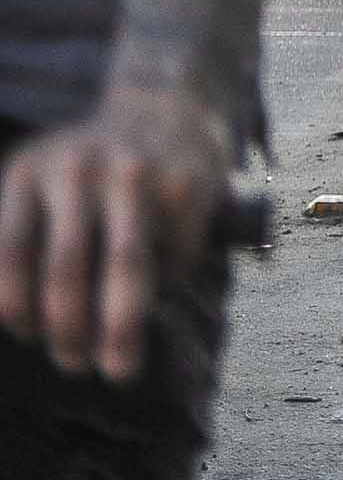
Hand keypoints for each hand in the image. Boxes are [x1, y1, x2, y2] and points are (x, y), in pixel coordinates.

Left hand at [0, 87, 231, 384]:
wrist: (167, 108)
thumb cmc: (87, 176)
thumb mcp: (37, 188)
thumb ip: (21, 245)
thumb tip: (26, 327)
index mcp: (30, 171)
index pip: (12, 253)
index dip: (18, 308)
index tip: (31, 338)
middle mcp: (81, 166)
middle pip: (68, 266)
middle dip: (69, 329)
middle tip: (75, 367)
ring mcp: (139, 171)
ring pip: (127, 266)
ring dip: (120, 328)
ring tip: (119, 370)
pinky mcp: (187, 183)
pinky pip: (174, 256)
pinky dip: (165, 283)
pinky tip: (160, 281)